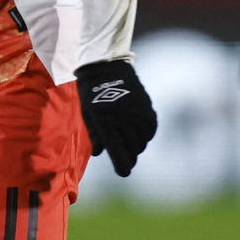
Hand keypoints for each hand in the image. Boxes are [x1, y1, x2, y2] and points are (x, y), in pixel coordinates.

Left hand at [75, 59, 157, 176]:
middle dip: (129, 158)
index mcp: (107, 124)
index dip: (122, 167)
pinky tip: (138, 133)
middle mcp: (126, 120)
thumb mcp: (88, 116)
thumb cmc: (92, 94)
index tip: (123, 172)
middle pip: (133, 150)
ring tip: (129, 145)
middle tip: (125, 160)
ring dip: (137, 146)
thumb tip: (100, 153)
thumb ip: (95, 136)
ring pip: (143, 141)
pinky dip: (145, 135)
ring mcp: (138, 114)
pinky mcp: (147, 108)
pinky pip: (150, 130)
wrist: (105, 67)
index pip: (119, 153)